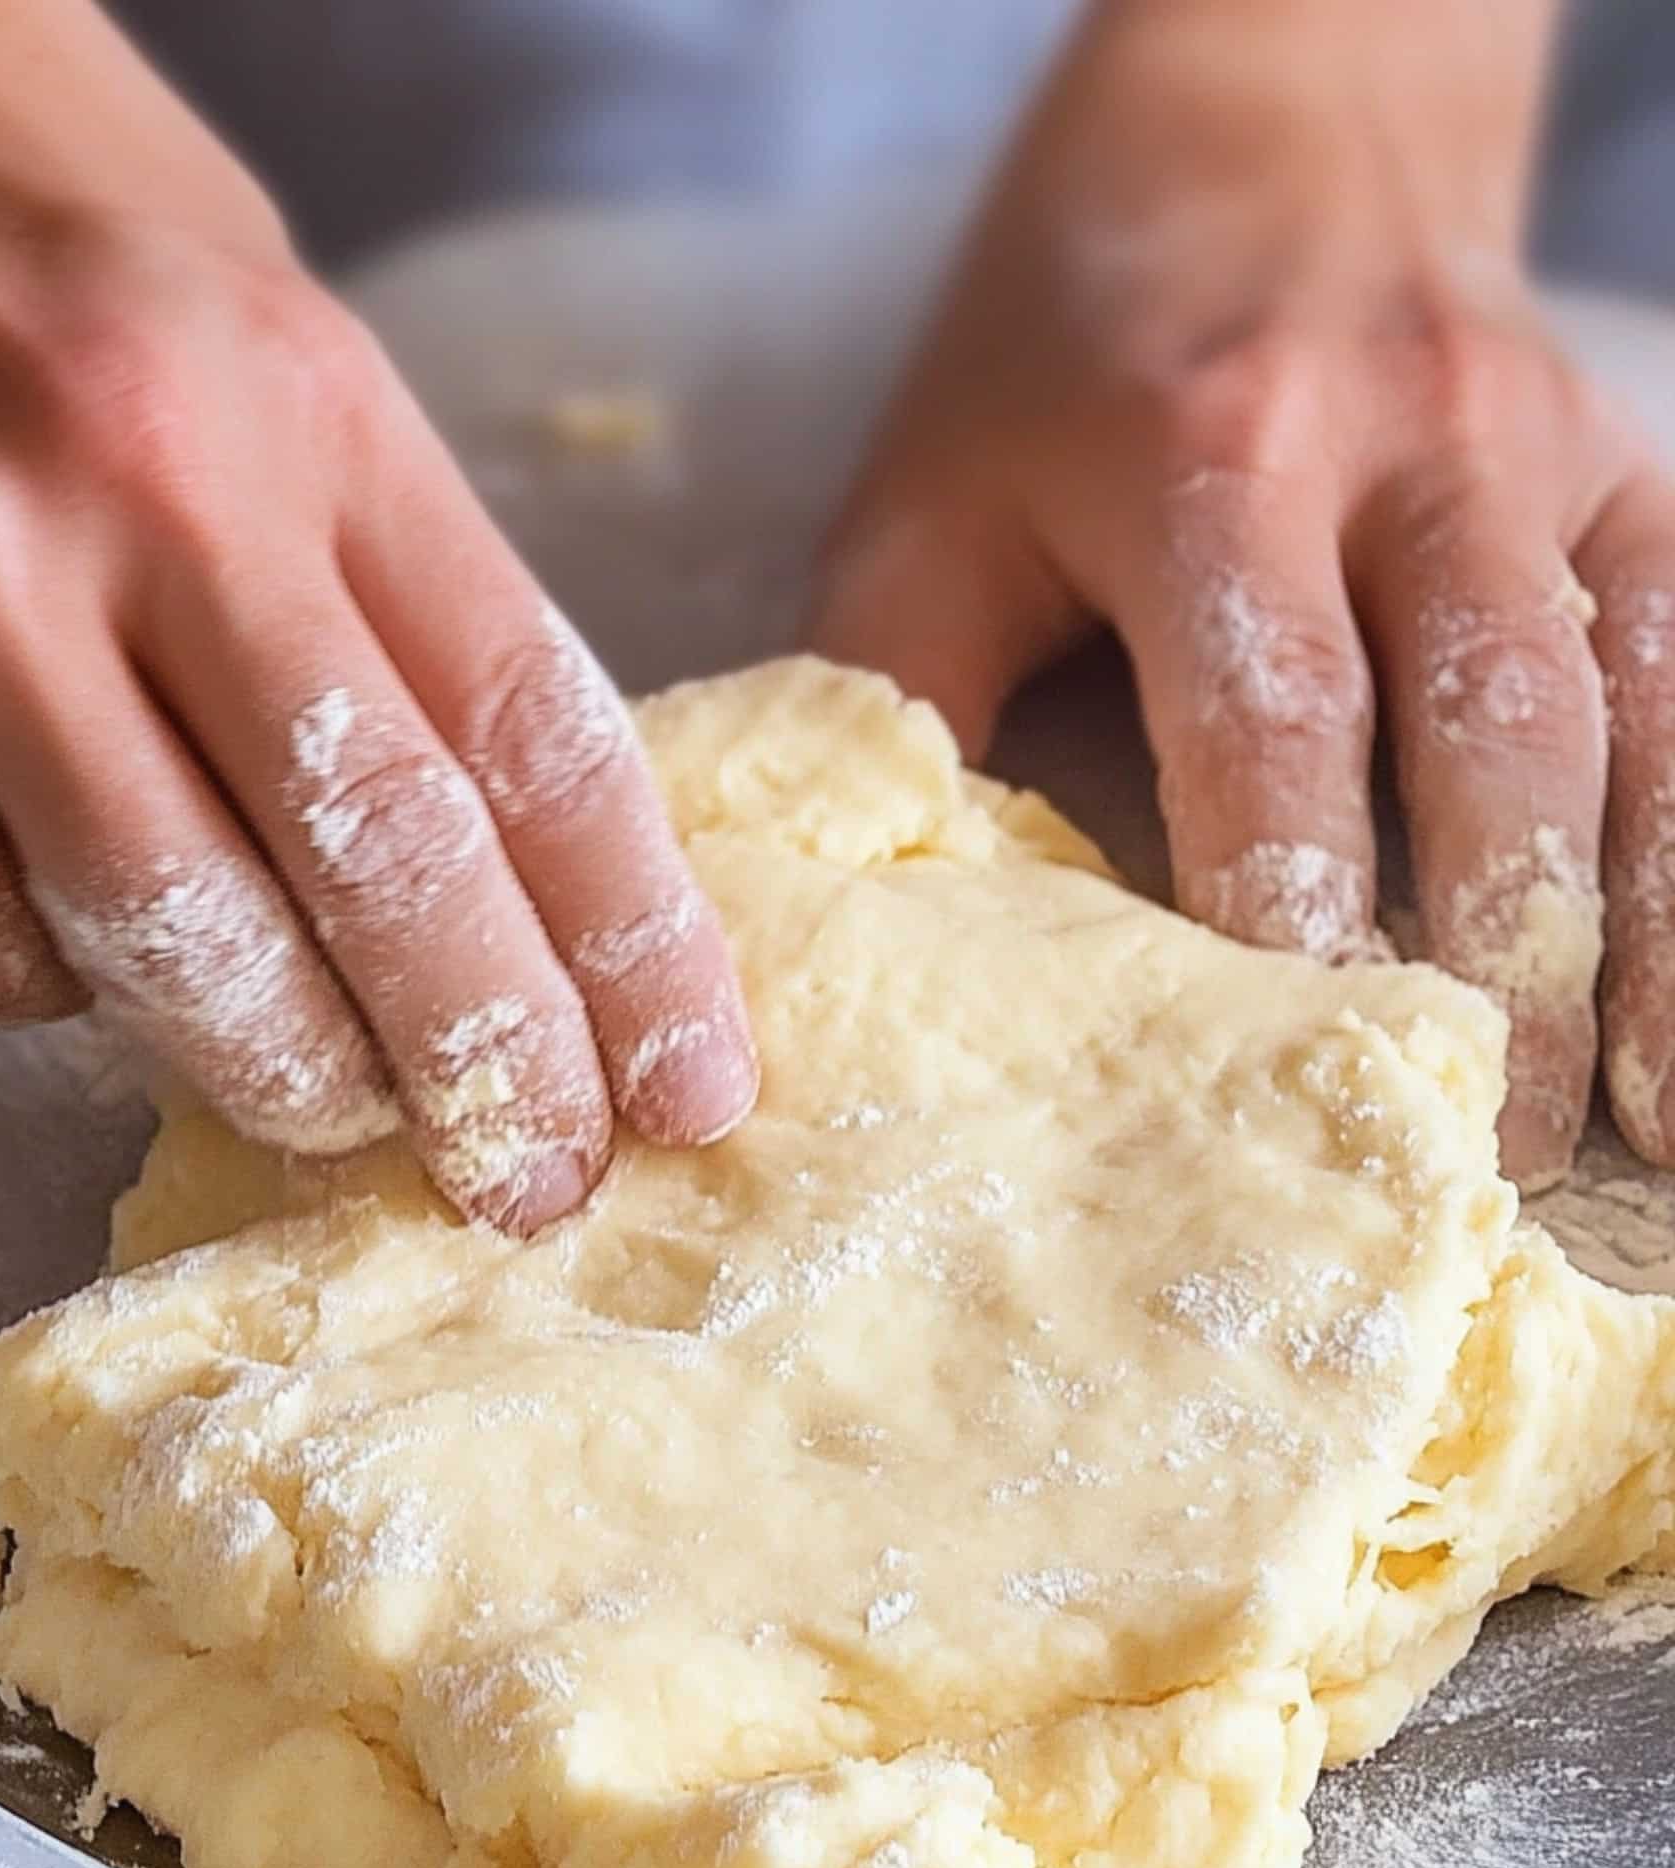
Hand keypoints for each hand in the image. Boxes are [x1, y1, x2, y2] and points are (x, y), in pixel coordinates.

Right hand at [0, 0, 755, 1230]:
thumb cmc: (84, 237)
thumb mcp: (306, 372)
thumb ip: (407, 604)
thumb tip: (516, 881)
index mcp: (319, 413)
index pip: (538, 742)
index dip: (634, 951)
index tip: (687, 1092)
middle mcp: (147, 499)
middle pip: (383, 872)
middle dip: (486, 1067)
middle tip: (538, 1183)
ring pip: (172, 939)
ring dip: (289, 1073)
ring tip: (349, 1116)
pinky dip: (49, 997)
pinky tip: (88, 964)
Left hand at [812, 0, 1672, 1190]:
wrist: (1273, 116)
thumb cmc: (1070, 343)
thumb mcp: (936, 496)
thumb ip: (897, 696)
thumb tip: (868, 912)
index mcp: (1216, 458)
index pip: (1274, 721)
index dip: (1294, 914)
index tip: (1291, 1084)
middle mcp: (1419, 449)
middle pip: (1490, 731)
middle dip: (1496, 958)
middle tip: (1477, 1152)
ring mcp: (1552, 459)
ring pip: (1632, 714)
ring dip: (1638, 931)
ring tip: (1628, 1126)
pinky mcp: (1636, 479)